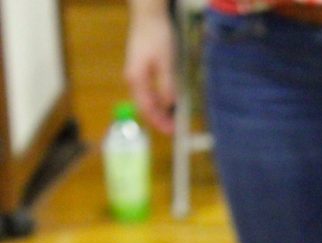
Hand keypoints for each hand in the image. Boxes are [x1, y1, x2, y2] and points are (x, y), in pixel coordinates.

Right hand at [124, 3, 176, 133]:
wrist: (148, 16)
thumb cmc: (157, 36)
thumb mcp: (166, 62)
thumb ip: (167, 85)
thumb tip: (169, 105)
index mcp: (137, 79)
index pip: (147, 107)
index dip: (159, 121)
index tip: (171, 132)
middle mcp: (133, 78)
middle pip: (145, 105)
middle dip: (158, 119)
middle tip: (173, 129)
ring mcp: (136, 73)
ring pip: (146, 98)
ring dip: (159, 110)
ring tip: (172, 119)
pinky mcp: (141, 68)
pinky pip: (148, 90)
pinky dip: (157, 99)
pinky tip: (167, 103)